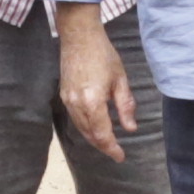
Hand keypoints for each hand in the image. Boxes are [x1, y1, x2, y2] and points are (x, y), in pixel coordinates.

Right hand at [55, 16, 132, 163]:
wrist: (79, 37)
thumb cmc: (103, 54)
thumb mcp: (120, 80)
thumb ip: (125, 106)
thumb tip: (130, 128)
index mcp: (93, 102)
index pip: (102, 134)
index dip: (112, 148)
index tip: (121, 156)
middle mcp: (77, 105)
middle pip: (89, 135)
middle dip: (103, 146)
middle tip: (116, 152)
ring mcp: (67, 100)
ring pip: (81, 129)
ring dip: (93, 138)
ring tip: (107, 143)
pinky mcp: (64, 95)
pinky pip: (74, 118)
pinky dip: (85, 127)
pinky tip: (94, 127)